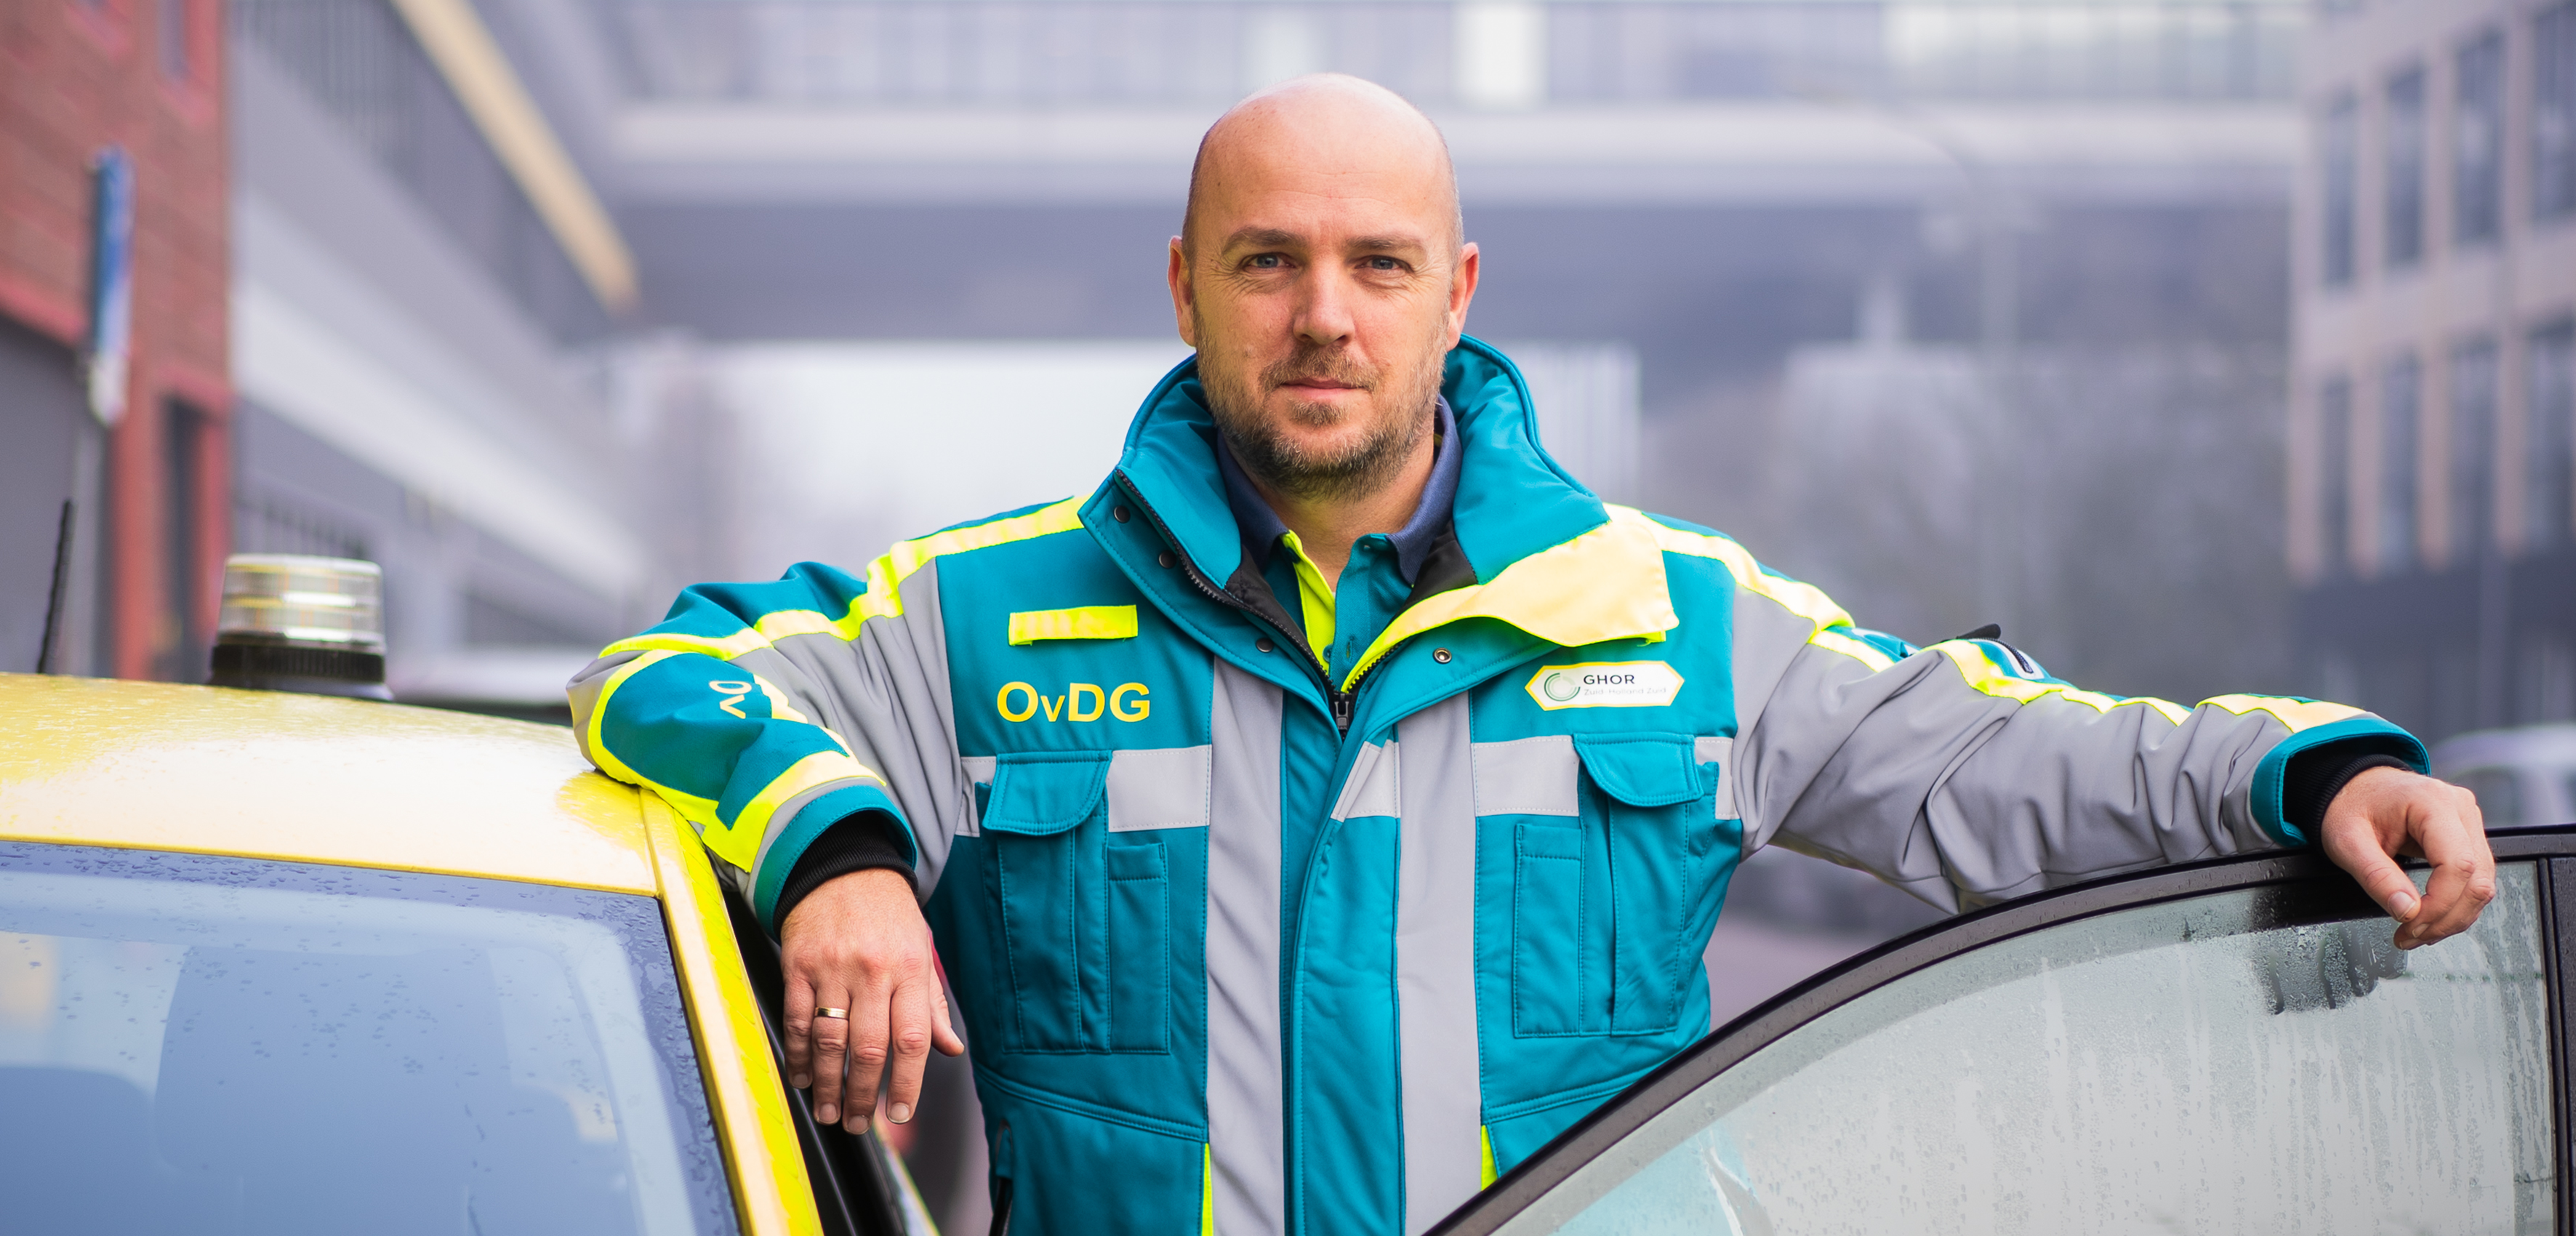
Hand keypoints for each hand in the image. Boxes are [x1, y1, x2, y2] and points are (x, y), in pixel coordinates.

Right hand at [779, 868, 964, 1132]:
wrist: (845, 867)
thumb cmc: (889, 915)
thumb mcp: (921, 951)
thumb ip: (932, 1005)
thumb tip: (951, 1050)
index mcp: (909, 970)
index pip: (912, 1038)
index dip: (907, 1083)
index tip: (901, 1113)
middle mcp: (873, 971)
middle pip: (868, 1048)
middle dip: (863, 1095)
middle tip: (858, 1124)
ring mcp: (832, 968)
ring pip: (829, 1039)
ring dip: (828, 1083)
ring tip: (829, 1111)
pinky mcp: (798, 965)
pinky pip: (796, 1019)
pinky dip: (797, 1054)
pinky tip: (803, 1076)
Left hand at [2318, 766, 2494, 949]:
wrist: (2354, 786)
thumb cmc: (2349, 806)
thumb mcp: (2347, 842)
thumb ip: (2377, 876)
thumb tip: (2407, 912)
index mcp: (2432, 802)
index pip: (2458, 865)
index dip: (2439, 904)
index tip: (2410, 924)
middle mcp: (2460, 809)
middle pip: (2477, 879)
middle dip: (2446, 918)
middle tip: (2410, 937)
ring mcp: (2468, 821)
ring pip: (2482, 883)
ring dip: (2454, 916)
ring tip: (2417, 932)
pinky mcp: (2468, 835)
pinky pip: (2475, 878)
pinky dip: (2456, 903)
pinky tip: (2430, 917)